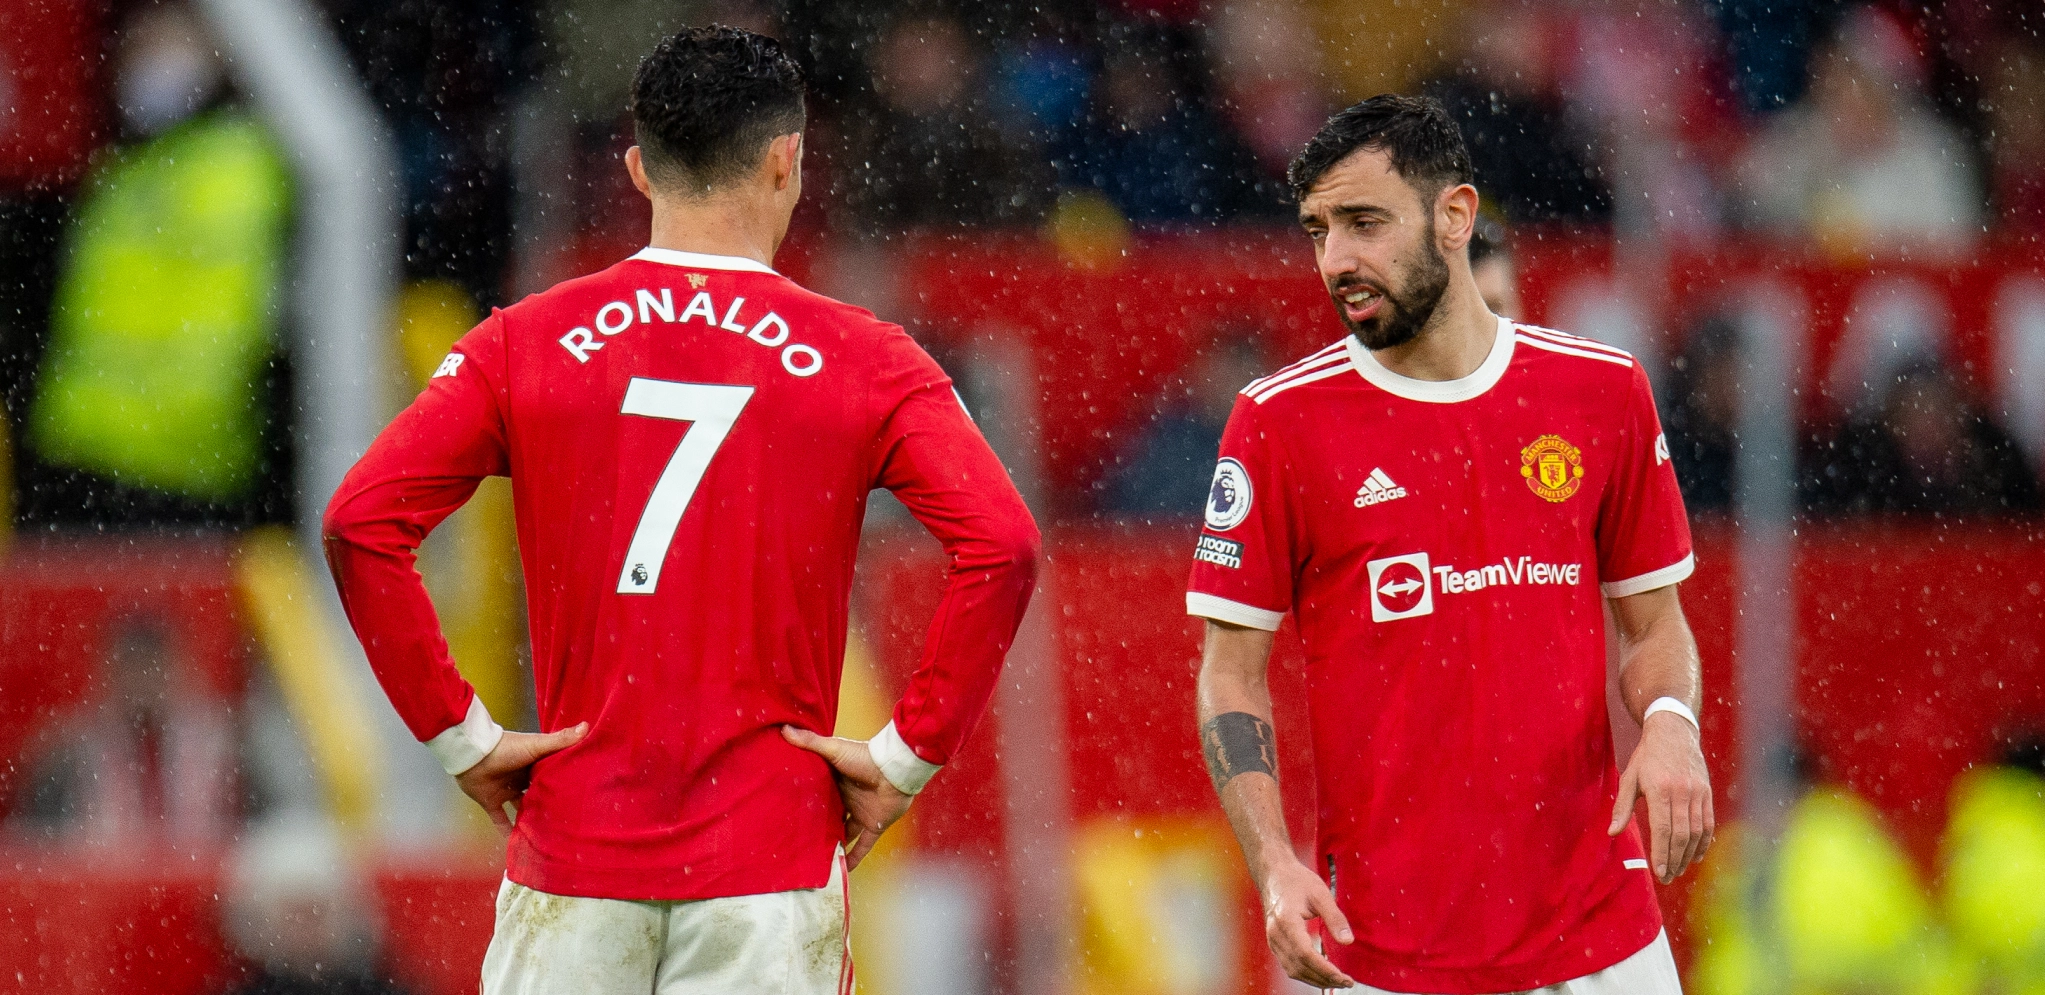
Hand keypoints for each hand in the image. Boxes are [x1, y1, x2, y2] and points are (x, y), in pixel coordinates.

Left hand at [455, 723, 588, 835]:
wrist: (472, 757)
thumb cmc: (506, 748)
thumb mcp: (536, 745)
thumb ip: (560, 740)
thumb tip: (587, 727)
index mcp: (533, 762)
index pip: (551, 773)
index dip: (563, 781)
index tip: (579, 792)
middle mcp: (520, 777)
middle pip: (537, 791)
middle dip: (548, 801)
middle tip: (566, 817)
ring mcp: (506, 790)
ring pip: (522, 806)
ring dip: (530, 817)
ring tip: (547, 832)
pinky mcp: (491, 801)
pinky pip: (501, 819)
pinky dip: (507, 830)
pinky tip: (518, 843)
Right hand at [782, 725, 912, 870]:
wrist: (894, 770)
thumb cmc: (865, 757)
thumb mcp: (833, 749)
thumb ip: (810, 743)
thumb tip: (783, 728)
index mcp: (836, 782)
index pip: (818, 795)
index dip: (805, 803)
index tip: (786, 813)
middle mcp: (847, 800)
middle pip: (829, 817)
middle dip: (816, 828)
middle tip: (796, 842)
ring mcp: (860, 814)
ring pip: (843, 834)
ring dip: (833, 846)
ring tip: (814, 860)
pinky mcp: (874, 825)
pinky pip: (862, 846)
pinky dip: (854, 859)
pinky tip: (843, 873)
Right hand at [1260, 857, 1354, 988]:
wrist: (1274, 874)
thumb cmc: (1297, 881)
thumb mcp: (1320, 894)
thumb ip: (1335, 918)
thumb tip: (1348, 941)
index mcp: (1286, 921)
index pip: (1305, 954)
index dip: (1325, 969)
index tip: (1344, 977)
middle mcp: (1276, 934)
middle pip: (1299, 967)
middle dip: (1324, 979)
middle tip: (1346, 982)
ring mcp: (1273, 940)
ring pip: (1293, 970)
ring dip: (1315, 980)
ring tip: (1337, 981)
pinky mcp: (1275, 943)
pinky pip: (1289, 965)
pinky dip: (1306, 974)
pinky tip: (1322, 974)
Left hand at [1609, 711, 1713, 882]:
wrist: (1674, 732)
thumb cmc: (1647, 757)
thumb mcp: (1629, 778)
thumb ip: (1622, 807)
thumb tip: (1612, 833)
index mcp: (1660, 789)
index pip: (1663, 829)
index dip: (1662, 854)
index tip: (1658, 873)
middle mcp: (1682, 792)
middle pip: (1681, 835)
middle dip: (1675, 860)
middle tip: (1667, 877)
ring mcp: (1698, 793)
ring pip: (1696, 832)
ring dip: (1688, 855)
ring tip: (1678, 870)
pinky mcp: (1707, 793)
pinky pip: (1708, 823)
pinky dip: (1703, 842)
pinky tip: (1695, 855)